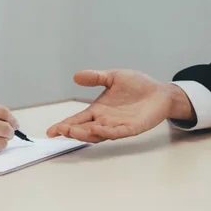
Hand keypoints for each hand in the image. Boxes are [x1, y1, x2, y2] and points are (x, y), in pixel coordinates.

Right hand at [46, 69, 194, 142]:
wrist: (159, 92)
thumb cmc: (137, 86)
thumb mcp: (113, 77)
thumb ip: (96, 77)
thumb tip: (76, 76)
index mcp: (98, 110)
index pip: (77, 120)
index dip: (64, 125)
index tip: (50, 131)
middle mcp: (105, 120)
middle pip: (84, 130)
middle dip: (72, 131)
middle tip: (60, 130)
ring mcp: (117, 126)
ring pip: (97, 134)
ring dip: (85, 134)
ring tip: (72, 131)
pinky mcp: (131, 128)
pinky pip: (117, 132)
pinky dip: (107, 132)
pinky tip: (97, 129)